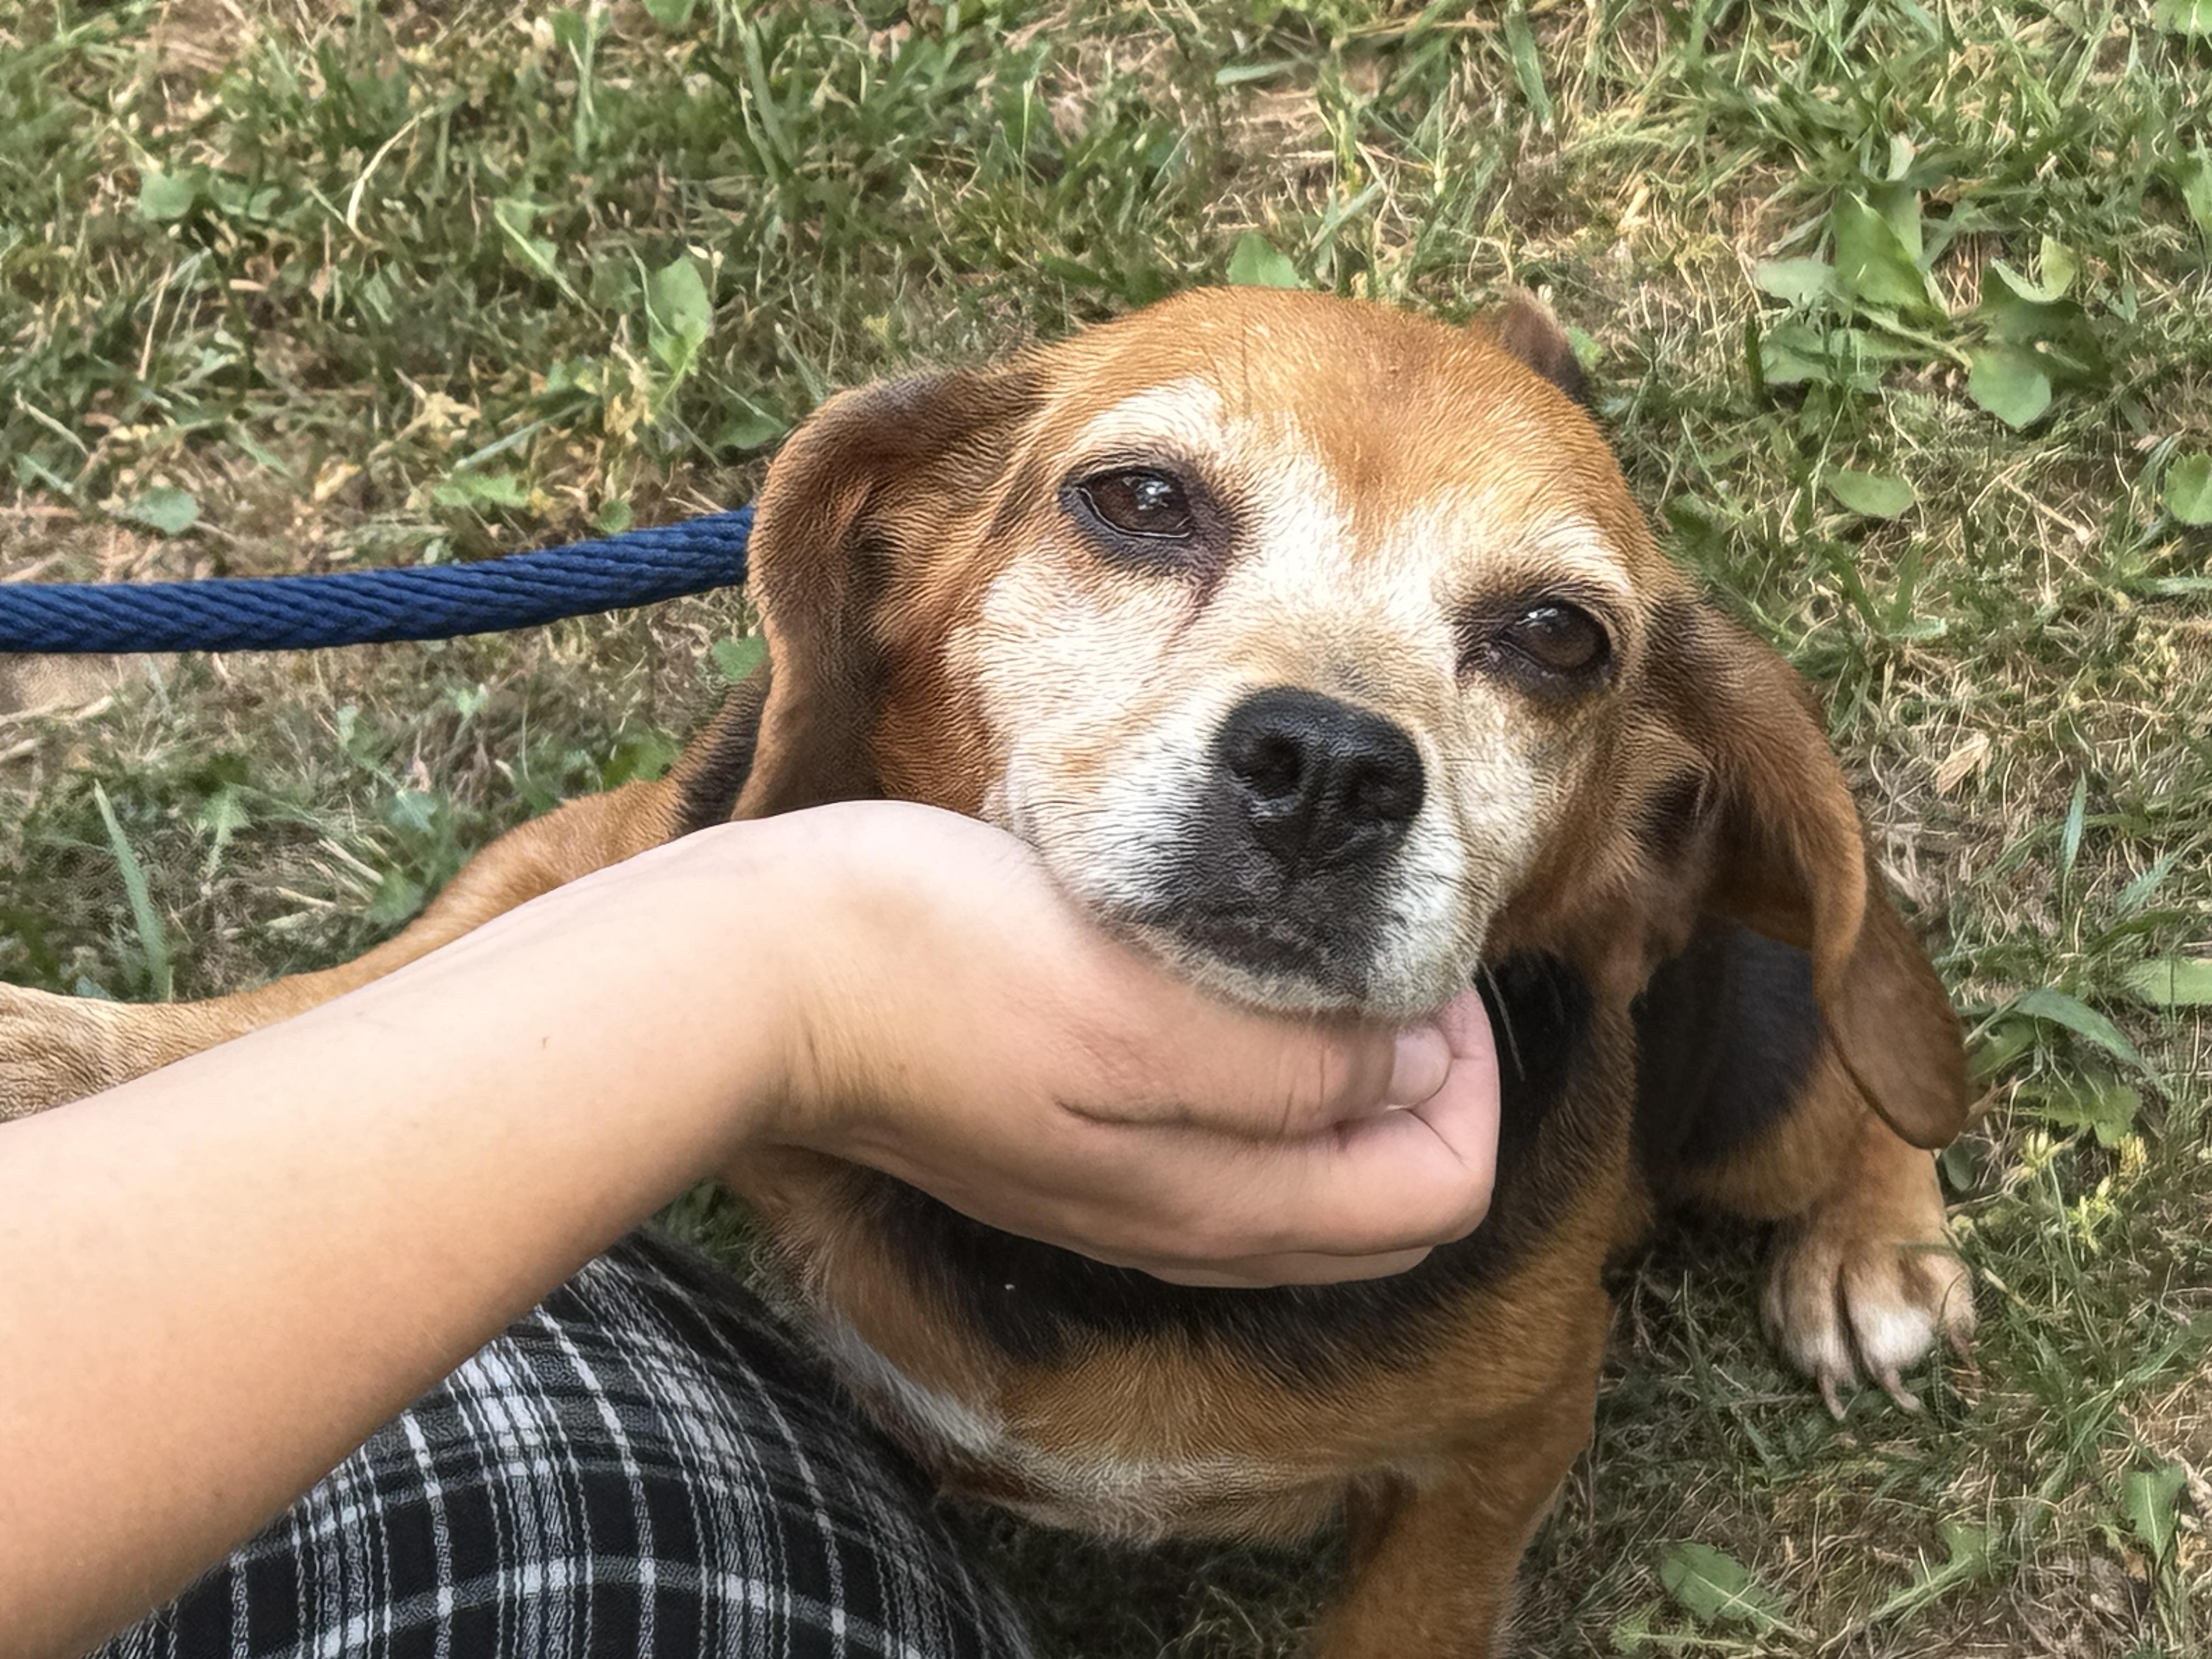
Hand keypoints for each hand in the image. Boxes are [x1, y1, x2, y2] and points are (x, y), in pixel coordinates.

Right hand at [726, 803, 1500, 1285]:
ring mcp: (1122, 1197)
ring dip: (1352, 1088)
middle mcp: (1183, 1227)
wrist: (766, 982)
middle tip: (1385, 967)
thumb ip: (1295, 1063)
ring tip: (1320, 971)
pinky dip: (1271, 1087)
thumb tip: (1421, 1069)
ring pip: (1308, 1185)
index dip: (1469, 1084)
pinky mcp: (1070, 1148)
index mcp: (1218, 1201)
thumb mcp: (1142, 1005)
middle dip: (1429, 1093)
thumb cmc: (944, 967)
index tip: (1419, 970)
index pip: (1439, 1194)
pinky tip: (1227, 995)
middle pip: (1386, 1207)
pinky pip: (1225, 1151)